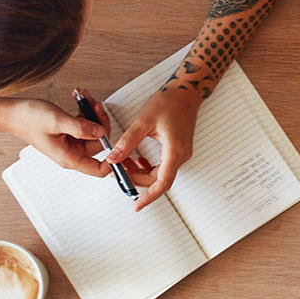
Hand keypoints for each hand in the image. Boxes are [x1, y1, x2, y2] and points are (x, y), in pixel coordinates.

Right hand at [4, 95, 148, 177]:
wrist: (13, 112)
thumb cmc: (29, 118)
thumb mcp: (57, 121)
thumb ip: (80, 127)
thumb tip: (101, 132)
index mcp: (69, 157)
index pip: (99, 170)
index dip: (113, 162)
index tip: (121, 145)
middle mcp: (72, 152)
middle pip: (100, 143)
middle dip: (100, 122)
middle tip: (96, 105)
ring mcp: (71, 141)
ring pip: (93, 130)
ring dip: (92, 112)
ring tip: (85, 97)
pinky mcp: (70, 131)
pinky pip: (85, 123)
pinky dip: (85, 110)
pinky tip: (79, 98)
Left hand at [105, 86, 204, 211]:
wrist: (185, 92)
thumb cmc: (170, 102)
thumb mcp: (143, 121)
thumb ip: (127, 142)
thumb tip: (114, 158)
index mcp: (174, 151)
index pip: (162, 183)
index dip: (149, 197)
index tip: (137, 206)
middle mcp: (180, 155)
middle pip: (158, 179)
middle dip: (137, 179)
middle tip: (118, 172)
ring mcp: (180, 153)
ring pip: (159, 173)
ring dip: (141, 172)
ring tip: (124, 163)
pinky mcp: (177, 150)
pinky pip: (162, 165)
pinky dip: (148, 166)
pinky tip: (137, 160)